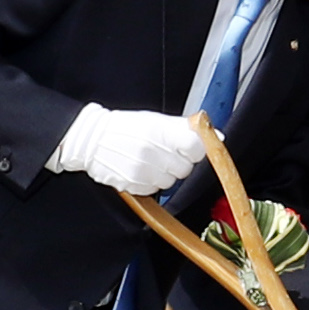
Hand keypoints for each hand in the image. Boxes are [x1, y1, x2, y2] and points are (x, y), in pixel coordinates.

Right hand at [57, 104, 209, 195]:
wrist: (91, 139)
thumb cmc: (125, 127)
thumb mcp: (155, 120)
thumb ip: (187, 128)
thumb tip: (217, 135)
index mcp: (160, 131)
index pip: (196, 148)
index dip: (195, 149)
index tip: (188, 146)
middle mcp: (152, 152)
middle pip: (185, 168)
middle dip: (179, 161)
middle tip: (164, 152)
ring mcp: (142, 171)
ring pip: (171, 181)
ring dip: (166, 173)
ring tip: (151, 159)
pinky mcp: (133, 185)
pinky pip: (155, 189)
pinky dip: (152, 181)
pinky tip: (142, 169)